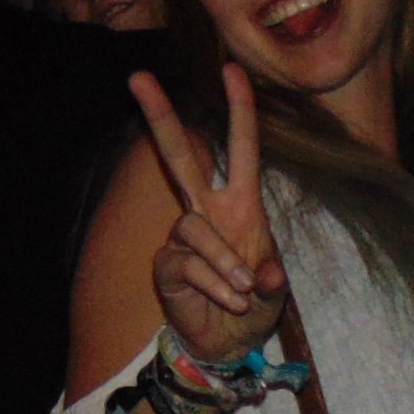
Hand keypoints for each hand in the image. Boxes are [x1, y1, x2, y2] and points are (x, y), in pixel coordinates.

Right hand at [128, 64, 285, 366]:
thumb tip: (264, 274)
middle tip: (137, 77)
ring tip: (244, 290)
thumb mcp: (276, 291)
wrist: (229, 344)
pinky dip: (215, 283)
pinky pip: (188, 263)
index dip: (238, 109)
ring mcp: (184, 236)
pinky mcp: (168, 265)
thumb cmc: (253, 305)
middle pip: (178, 155)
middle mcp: (207, 211)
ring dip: (226, 261)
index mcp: (240, 203)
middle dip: (160, 116)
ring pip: (196, 227)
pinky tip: (230, 299)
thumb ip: (274, 278)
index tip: (231, 69)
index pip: (239, 148)